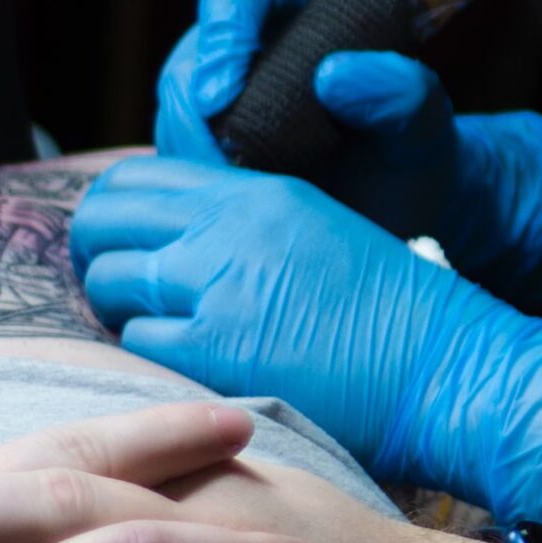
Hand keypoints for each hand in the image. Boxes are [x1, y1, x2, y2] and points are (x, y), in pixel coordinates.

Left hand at [73, 156, 541, 525]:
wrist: (442, 363)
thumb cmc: (391, 306)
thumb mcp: (317, 228)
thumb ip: (243, 222)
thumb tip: (170, 238)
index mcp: (260, 190)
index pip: (140, 178)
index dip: (115, 211)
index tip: (122, 240)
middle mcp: (230, 227)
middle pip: (106, 221)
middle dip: (99, 254)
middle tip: (122, 286)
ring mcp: (218, 287)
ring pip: (111, 284)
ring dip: (121, 308)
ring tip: (160, 328)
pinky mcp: (214, 351)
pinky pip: (137, 343)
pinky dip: (148, 355)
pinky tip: (186, 364)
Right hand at [159, 0, 541, 303]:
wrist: (404, 210)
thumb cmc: (417, 154)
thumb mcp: (428, 124)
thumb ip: (403, 92)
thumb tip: (333, 75)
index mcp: (310, 1)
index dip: (222, 25)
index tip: (222, 95)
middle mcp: (258, 39)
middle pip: (194, 53)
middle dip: (197, 115)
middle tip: (227, 170)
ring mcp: (226, 91)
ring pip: (176, 110)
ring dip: (194, 155)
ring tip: (242, 195)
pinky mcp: (209, 143)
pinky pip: (175, 155)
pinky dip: (194, 185)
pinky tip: (229, 213)